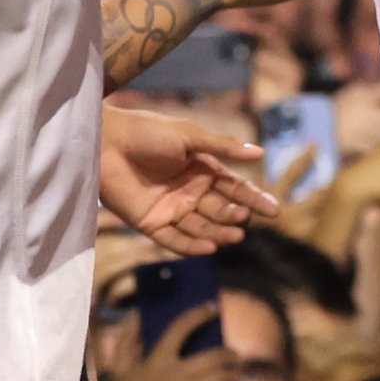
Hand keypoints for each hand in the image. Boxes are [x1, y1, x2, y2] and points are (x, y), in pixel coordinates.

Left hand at [104, 103, 289, 253]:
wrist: (105, 142)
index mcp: (201, 169)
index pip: (234, 188)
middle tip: (244, 217)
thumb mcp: (189, 136)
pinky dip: (192, 246)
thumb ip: (223, 147)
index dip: (254, 199)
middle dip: (234, 215)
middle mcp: (189, 191)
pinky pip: (174, 240)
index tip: (274, 210)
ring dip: (219, 233)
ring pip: (201, 228)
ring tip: (235, 235)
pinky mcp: (150, 223)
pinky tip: (210, 248)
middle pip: (220, 210)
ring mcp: (171, 209)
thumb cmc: (147, 132)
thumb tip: (260, 152)